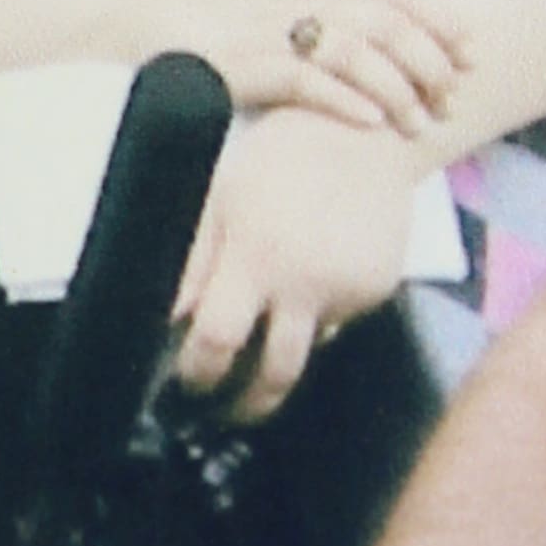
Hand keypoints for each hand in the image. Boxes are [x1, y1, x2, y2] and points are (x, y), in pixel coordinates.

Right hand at [147, 0, 465, 141]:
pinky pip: (303, 78)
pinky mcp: (237, 61)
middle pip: (384, 21)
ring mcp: (265, 27)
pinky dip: (343, 99)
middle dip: (429, 61)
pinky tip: (370, 123)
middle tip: (454, 98)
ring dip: (396, 88)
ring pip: (354, 51)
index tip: (472, 50)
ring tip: (419, 123)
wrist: (116, 10)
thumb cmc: (192, 6)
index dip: (439, 19)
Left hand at [169, 111, 426, 418]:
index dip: (198, 372)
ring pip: (309, 348)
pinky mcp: (379, 290)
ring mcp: (349, 290)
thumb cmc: (280, 158)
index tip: (188, 382)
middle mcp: (307, 282)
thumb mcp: (223, 197)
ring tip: (265, 341)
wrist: (365, 134)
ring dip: (282, 354)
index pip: (218, 340)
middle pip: (275, 375)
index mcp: (257, 256)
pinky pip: (338, 320)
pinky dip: (318, 312)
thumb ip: (194, 262)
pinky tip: (314, 275)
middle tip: (228, 410)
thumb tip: (166, 318)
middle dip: (248, 404)